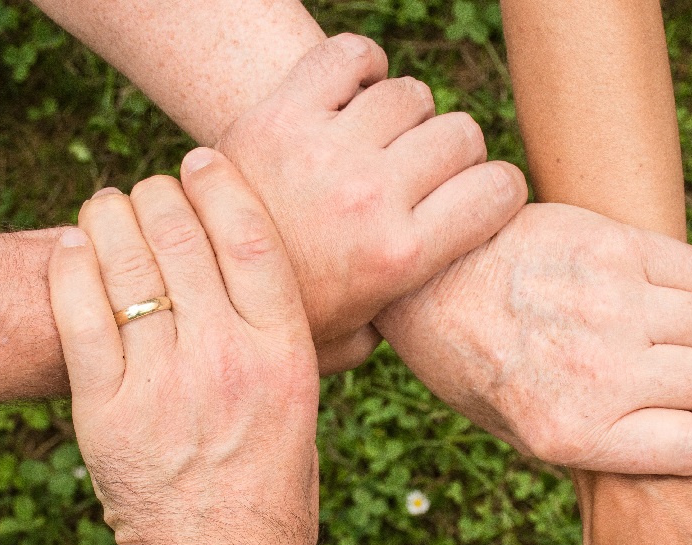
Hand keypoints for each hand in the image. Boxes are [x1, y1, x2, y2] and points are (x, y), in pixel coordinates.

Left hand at [48, 150, 318, 544]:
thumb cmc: (274, 492)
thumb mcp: (308, 416)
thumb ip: (313, 356)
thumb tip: (347, 310)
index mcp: (286, 360)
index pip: (252, 240)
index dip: (222, 185)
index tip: (204, 159)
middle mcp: (226, 363)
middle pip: (181, 237)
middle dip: (160, 194)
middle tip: (153, 189)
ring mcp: (162, 385)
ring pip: (125, 265)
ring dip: (111, 217)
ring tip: (111, 207)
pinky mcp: (106, 412)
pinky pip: (78, 314)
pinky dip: (73, 266)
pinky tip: (79, 247)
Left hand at [217, 34, 527, 373]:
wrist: (191, 289)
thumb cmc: (284, 320)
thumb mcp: (353, 342)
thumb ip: (402, 324)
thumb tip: (437, 313)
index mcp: (400, 257)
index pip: (498, 190)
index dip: (499, 191)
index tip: (481, 199)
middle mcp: (370, 196)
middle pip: (460, 135)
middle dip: (455, 155)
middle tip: (426, 176)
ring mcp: (325, 150)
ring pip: (411, 94)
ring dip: (407, 116)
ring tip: (384, 143)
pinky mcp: (280, 113)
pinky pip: (349, 56)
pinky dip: (362, 67)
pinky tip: (355, 97)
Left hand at [377, 203, 691, 474]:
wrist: (425, 281)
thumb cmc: (470, 364)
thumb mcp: (517, 431)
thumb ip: (596, 443)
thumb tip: (680, 441)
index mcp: (573, 433)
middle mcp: (598, 374)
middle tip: (679, 378)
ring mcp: (609, 305)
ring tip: (662, 334)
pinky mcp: (612, 247)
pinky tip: (657, 294)